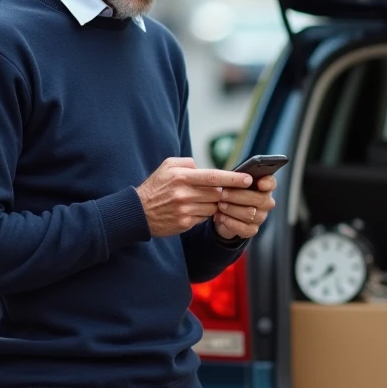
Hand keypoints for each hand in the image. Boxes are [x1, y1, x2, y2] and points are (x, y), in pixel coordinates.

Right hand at [136, 157, 254, 237]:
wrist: (138, 212)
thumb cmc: (155, 186)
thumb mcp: (168, 166)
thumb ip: (188, 163)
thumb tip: (207, 169)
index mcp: (181, 177)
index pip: (213, 176)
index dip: (233, 178)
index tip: (248, 179)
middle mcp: (184, 194)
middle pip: (217, 193)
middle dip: (223, 192)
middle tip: (222, 190)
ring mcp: (185, 210)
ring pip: (213, 207)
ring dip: (214, 204)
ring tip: (202, 199)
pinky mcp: (184, 223)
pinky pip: (204, 218)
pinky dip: (204, 213)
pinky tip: (194, 209)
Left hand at [213, 173, 276, 240]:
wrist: (222, 212)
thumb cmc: (230, 191)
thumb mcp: (232, 182)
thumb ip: (236, 178)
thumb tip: (234, 177)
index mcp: (263, 186)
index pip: (271, 183)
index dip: (267, 183)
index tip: (259, 183)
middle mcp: (266, 202)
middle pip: (259, 199)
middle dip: (238, 196)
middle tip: (223, 193)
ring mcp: (260, 217)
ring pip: (250, 214)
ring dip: (232, 209)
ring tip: (220, 205)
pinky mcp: (252, 229)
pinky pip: (245, 229)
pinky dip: (230, 223)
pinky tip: (220, 217)